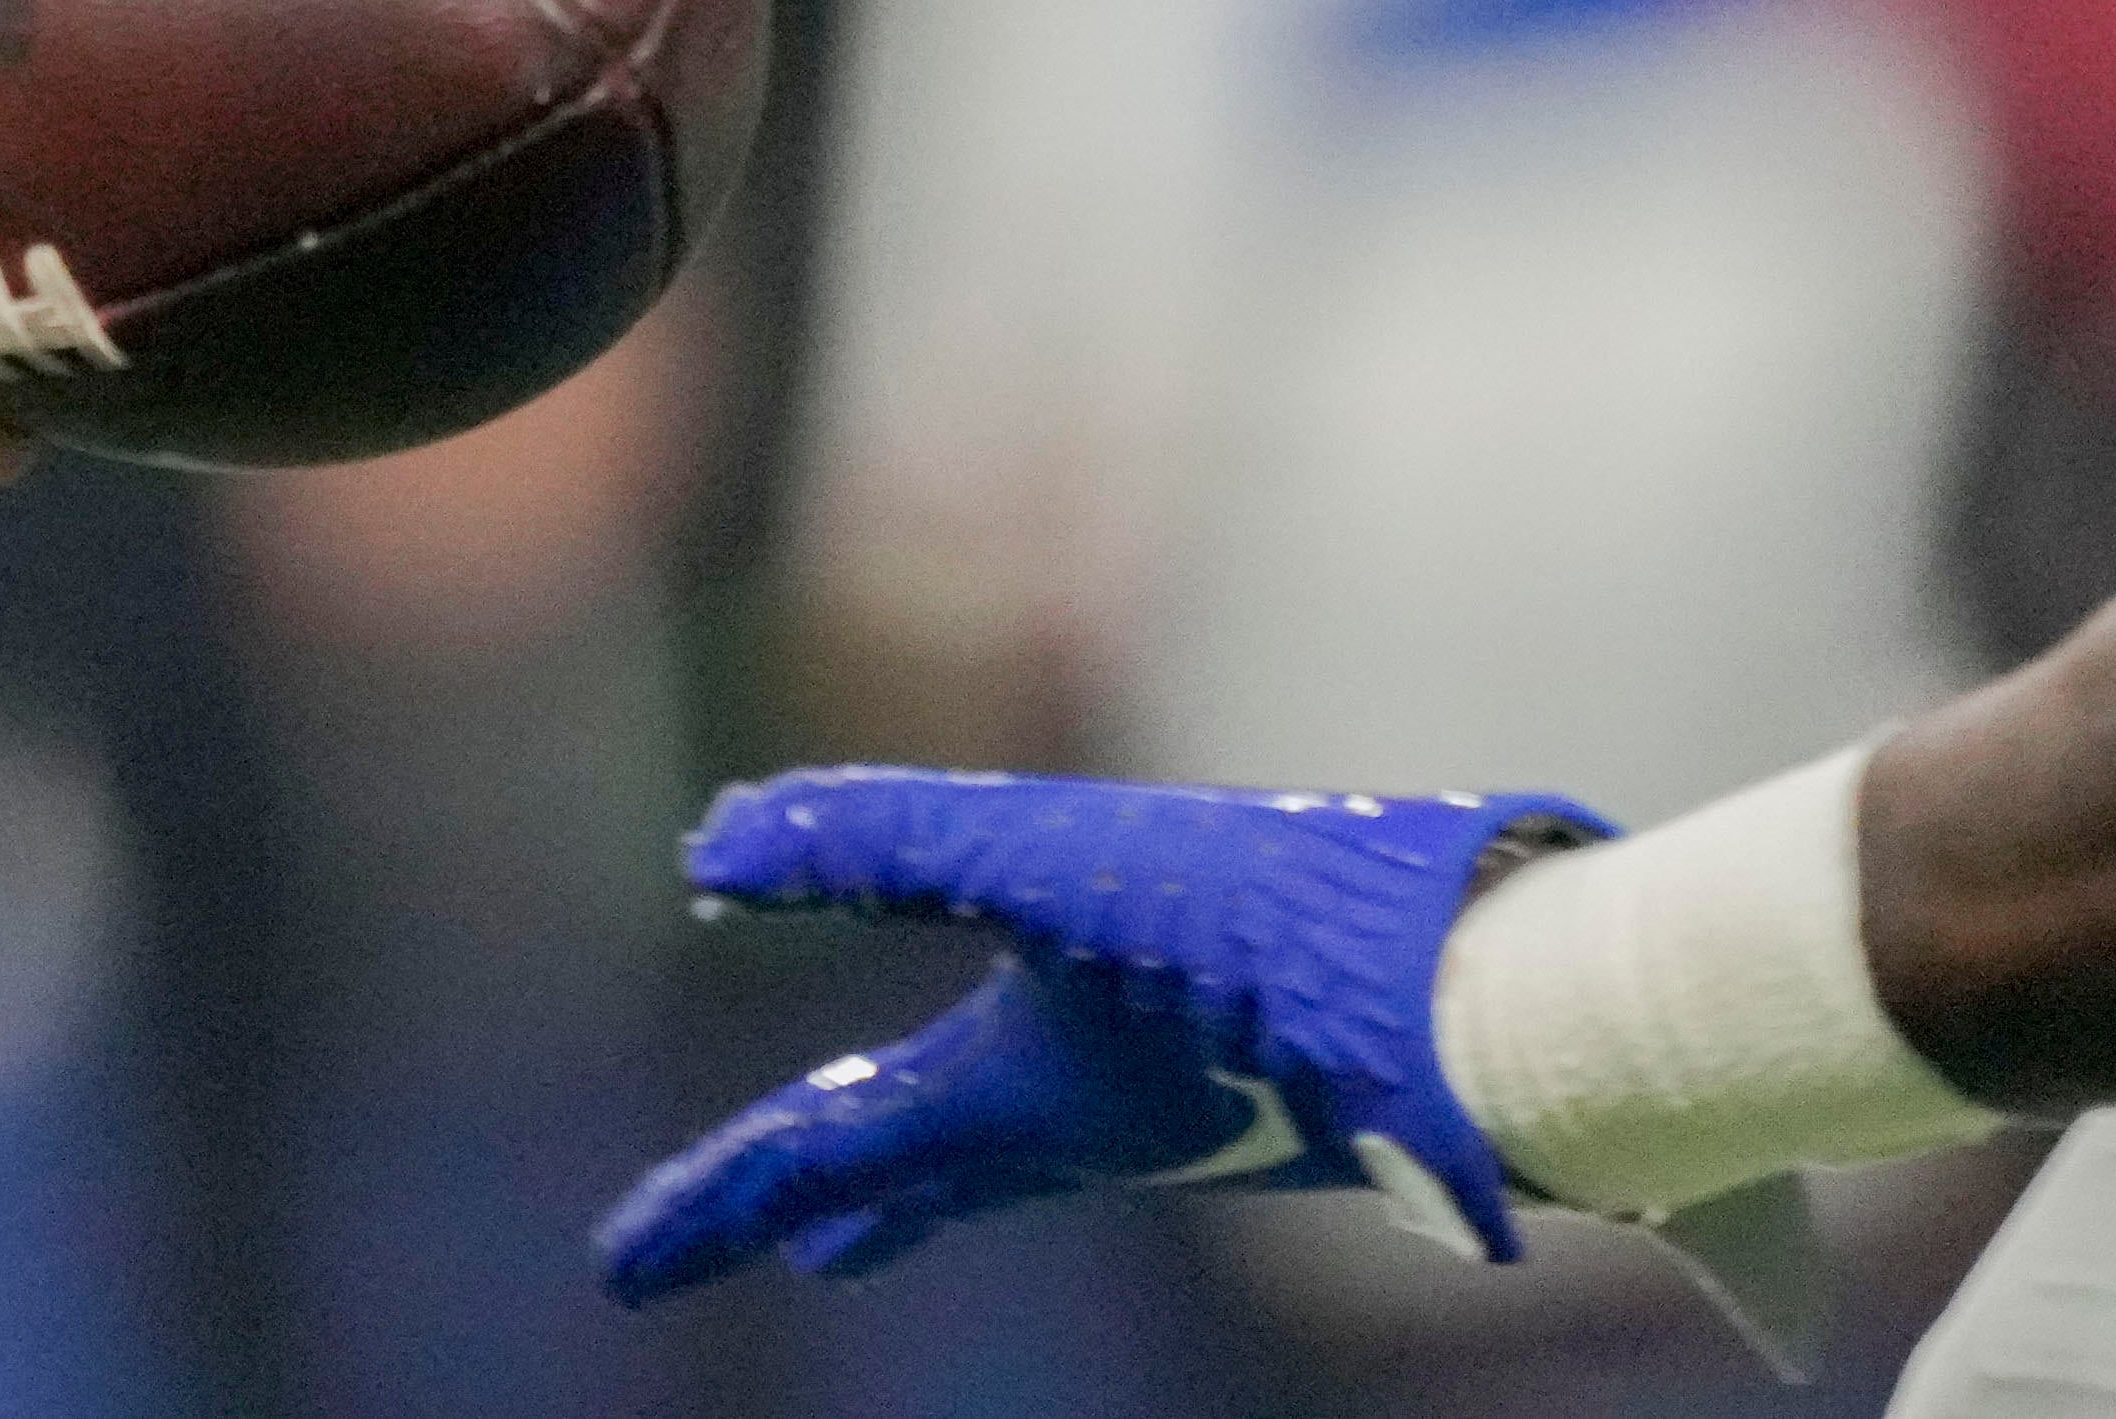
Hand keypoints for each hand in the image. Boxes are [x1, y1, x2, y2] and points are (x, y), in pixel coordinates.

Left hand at [597, 769, 1596, 1300]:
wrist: (1499, 1015)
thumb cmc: (1274, 940)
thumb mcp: (1049, 861)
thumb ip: (877, 843)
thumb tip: (706, 851)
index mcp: (1010, 1097)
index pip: (817, 1158)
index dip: (710, 1207)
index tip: (616, 1272)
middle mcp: (1075, 1127)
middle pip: (906, 1174)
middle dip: (813, 1206)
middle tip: (754, 1248)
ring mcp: (1160, 1114)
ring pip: (1002, 1158)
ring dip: (917, 1181)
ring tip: (860, 1221)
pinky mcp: (1240, 1072)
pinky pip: (1095, 1114)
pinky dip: (1032, 1120)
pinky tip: (1074, 1090)